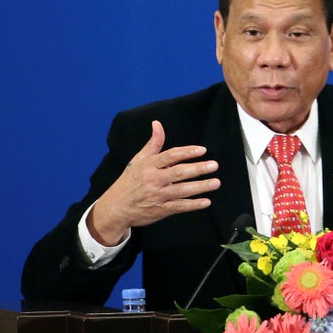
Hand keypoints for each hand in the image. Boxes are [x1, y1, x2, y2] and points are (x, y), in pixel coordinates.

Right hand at [87, 120, 220, 244]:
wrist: (116, 207)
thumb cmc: (130, 181)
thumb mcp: (139, 160)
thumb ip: (153, 143)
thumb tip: (157, 123)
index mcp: (149, 165)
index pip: (171, 156)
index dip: (187, 152)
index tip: (202, 150)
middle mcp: (153, 179)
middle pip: (178, 172)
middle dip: (198, 169)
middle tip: (214, 165)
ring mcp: (158, 195)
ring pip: (182, 190)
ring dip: (200, 186)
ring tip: (216, 182)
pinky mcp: (161, 210)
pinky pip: (179, 207)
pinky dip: (193, 205)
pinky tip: (206, 202)